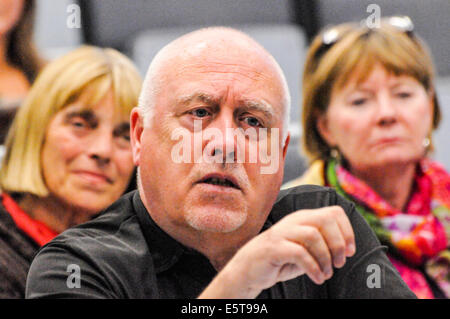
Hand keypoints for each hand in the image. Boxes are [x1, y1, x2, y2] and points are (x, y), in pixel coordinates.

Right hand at [199, 206, 354, 298]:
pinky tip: (317, 278)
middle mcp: (294, 221)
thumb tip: (347, 248)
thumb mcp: (306, 250)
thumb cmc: (281, 260)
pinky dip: (313, 267)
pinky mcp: (274, 247)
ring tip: (326, 273)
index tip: (350, 251)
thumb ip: (323, 244)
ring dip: (326, 257)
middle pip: (325, 219)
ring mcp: (283, 232)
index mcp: (304, 218)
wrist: (249, 269)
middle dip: (338, 243)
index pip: (334, 212)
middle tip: (339, 263)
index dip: (347, 231)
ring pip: (314, 235)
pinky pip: (300, 253)